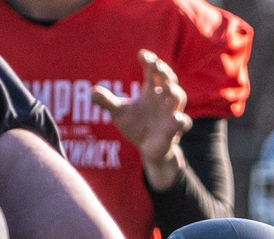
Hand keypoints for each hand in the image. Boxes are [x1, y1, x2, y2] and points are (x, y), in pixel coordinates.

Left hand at [92, 51, 191, 190]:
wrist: (148, 149)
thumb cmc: (136, 126)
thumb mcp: (120, 113)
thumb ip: (107, 102)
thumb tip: (91, 92)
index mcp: (152, 91)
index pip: (154, 71)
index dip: (150, 62)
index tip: (141, 54)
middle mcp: (164, 99)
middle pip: (169, 79)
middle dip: (164, 71)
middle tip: (155, 64)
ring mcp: (171, 113)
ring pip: (179, 98)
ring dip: (174, 91)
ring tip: (166, 86)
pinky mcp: (174, 129)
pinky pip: (182, 123)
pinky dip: (180, 121)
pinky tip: (176, 119)